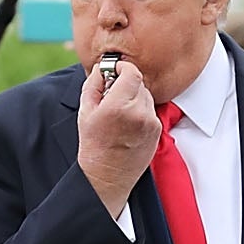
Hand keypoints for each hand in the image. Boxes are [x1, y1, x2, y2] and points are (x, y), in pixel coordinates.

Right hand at [77, 55, 160, 217]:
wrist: (108, 175)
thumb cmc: (94, 145)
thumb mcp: (85, 110)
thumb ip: (94, 83)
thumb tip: (103, 68)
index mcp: (119, 106)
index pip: (132, 72)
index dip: (123, 67)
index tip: (115, 71)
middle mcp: (139, 113)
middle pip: (140, 82)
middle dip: (126, 84)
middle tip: (113, 94)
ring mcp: (151, 123)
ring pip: (146, 96)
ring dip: (134, 97)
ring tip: (120, 112)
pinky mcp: (158, 131)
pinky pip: (151, 110)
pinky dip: (141, 111)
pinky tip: (128, 123)